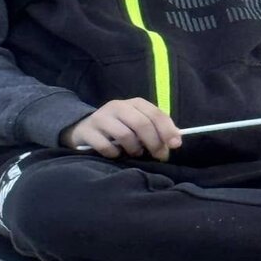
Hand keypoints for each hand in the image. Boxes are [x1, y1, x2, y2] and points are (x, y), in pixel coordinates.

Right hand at [61, 97, 181, 160]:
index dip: (167, 130)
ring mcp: (101, 118)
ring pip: (125, 135)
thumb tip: (175, 141)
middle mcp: (118, 106)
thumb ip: (156, 129)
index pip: (155, 114)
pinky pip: (106, 146)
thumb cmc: (119, 128)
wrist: (84, 128)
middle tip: (159, 156)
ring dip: (134, 149)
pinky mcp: (87, 131)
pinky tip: (116, 154)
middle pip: (142, 124)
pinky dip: (115, 154)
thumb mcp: (138, 124)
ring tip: (135, 153)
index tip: (175, 145)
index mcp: (135, 103)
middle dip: (154, 143)